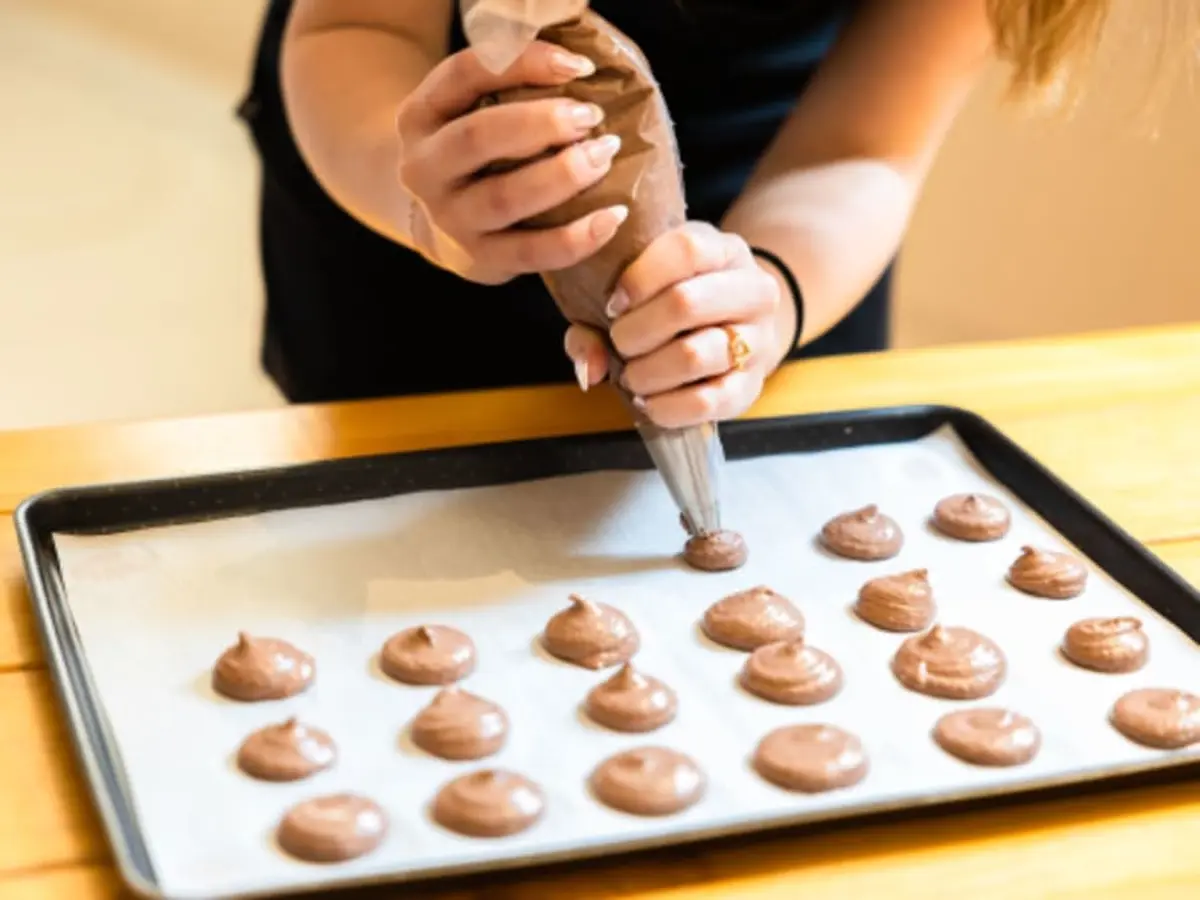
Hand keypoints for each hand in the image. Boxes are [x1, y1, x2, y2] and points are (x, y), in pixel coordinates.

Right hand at [396, 42, 627, 284]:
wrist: (442, 224)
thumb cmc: (475, 152)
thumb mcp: (471, 109)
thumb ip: (509, 82)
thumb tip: (578, 65)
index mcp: (421, 115)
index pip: (465, 74)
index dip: (523, 63)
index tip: (580, 66)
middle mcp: (423, 168)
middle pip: (477, 137)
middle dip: (541, 123)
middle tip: (591, 117)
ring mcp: (449, 218)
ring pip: (504, 197)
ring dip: (562, 175)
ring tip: (605, 155)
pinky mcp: (479, 259)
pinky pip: (531, 252)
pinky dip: (576, 237)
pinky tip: (612, 217)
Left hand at [564, 222, 791, 428]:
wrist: (738, 329)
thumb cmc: (675, 302)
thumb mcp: (644, 287)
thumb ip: (596, 317)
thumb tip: (590, 367)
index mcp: (724, 251)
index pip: (685, 251)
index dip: (638, 279)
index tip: (612, 304)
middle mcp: (754, 292)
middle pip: (685, 303)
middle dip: (635, 331)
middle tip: (620, 343)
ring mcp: (758, 341)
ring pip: (694, 356)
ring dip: (647, 372)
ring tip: (632, 375)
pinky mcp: (751, 388)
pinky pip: (706, 402)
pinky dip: (665, 407)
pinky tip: (648, 401)